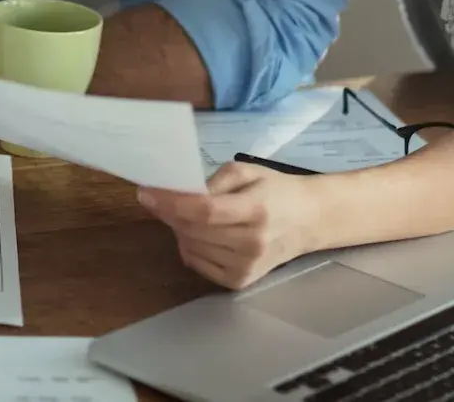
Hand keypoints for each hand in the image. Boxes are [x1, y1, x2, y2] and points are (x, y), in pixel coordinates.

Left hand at [136, 162, 330, 289]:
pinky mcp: (240, 282)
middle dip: (169, 213)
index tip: (145, 193)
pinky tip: (197, 234)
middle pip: (193, 230)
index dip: (171, 203)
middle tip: (160, 199)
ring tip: (185, 214)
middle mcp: (251, 243)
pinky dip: (189, 247)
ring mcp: (246, 267)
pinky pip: (197, 264)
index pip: (204, 211)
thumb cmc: (275, 190)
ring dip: (178, 229)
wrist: (308, 221)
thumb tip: (176, 193)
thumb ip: (212, 182)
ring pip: (191, 247)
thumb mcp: (246, 172)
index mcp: (256, 209)